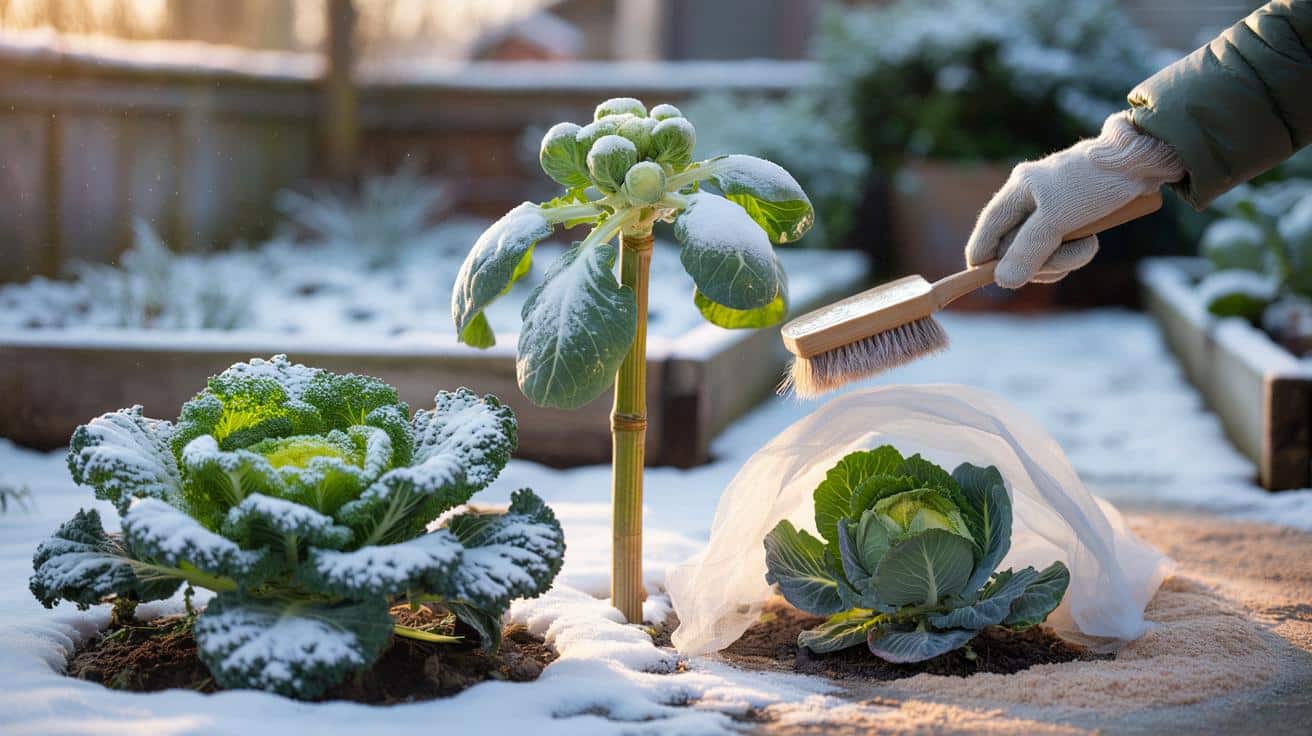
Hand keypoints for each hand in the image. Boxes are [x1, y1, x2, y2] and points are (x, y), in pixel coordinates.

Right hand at [966, 113, 1183, 287]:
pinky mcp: (1071, 218)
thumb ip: (1028, 250)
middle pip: (1014, 248)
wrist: (1142, 162)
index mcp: (1018, 190)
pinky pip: (1061, 247)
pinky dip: (1075, 251)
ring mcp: (1050, 210)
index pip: (987, 231)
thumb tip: (1002, 282)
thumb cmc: (1095, 183)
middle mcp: (1029, 200)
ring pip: (1040, 252)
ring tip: (1087, 245)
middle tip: (1062, 260)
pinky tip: (1091, 241)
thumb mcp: (1058, 219)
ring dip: (1063, 258)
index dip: (985, 258)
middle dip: (1040, 261)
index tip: (989, 279)